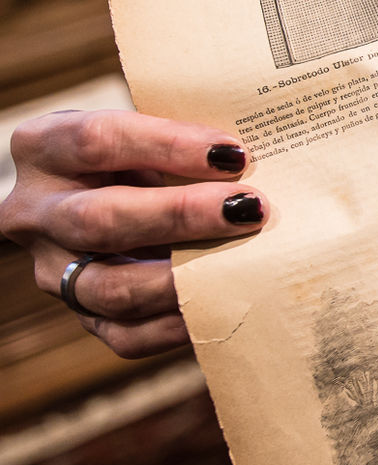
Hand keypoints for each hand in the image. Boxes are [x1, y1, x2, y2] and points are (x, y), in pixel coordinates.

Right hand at [0, 111, 266, 356]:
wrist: (115, 194)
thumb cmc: (146, 153)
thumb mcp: (150, 130)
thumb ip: (186, 140)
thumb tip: (257, 156)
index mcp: (44, 145)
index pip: (97, 140)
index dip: (168, 146)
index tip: (234, 154)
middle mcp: (33, 211)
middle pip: (99, 219)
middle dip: (181, 215)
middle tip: (249, 209)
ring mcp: (52, 270)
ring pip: (110, 287)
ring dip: (182, 279)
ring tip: (242, 264)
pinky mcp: (82, 314)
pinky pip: (127, 335)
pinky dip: (179, 325)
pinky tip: (225, 305)